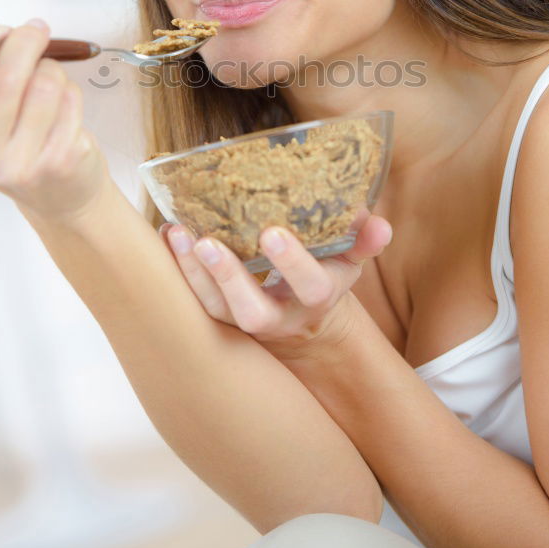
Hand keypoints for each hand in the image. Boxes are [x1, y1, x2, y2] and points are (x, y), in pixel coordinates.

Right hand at [0, 14, 110, 222]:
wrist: (58, 195)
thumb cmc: (19, 145)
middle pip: (5, 80)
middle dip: (23, 42)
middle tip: (36, 28)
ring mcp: (23, 164)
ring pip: (44, 83)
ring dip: (51, 68)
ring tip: (49, 78)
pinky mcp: (61, 160)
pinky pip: (70, 99)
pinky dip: (71, 90)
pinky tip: (65, 106)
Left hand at [159, 208, 392, 356]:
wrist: (306, 324)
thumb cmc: (326, 274)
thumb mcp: (351, 258)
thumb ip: (365, 239)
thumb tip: (377, 223)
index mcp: (318, 297)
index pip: (310, 287)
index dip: (293, 264)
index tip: (272, 233)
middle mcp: (280, 315)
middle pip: (252, 312)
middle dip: (230, 280)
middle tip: (209, 243)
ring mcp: (246, 320)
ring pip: (215, 310)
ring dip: (193, 274)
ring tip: (179, 234)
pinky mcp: (220, 316)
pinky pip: (195, 300)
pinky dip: (180, 269)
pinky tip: (170, 235)